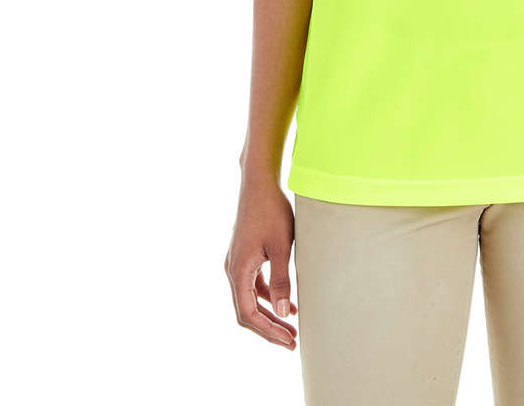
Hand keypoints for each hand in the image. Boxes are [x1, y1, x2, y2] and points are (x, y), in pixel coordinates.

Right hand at [225, 177, 298, 347]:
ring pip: (249, 299)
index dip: (268, 331)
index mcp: (238, 271)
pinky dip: (267, 296)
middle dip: (269, 328)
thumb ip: (282, 280)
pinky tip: (286, 301)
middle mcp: (232, 270)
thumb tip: (285, 312)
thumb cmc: (271, 211)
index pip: (248, 314)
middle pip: (246, 311)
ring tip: (291, 326)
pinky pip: (253, 285)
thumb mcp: (281, 247)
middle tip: (292, 341)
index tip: (288, 340)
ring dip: (268, 314)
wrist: (259, 183)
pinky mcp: (244, 255)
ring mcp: (237, 262)